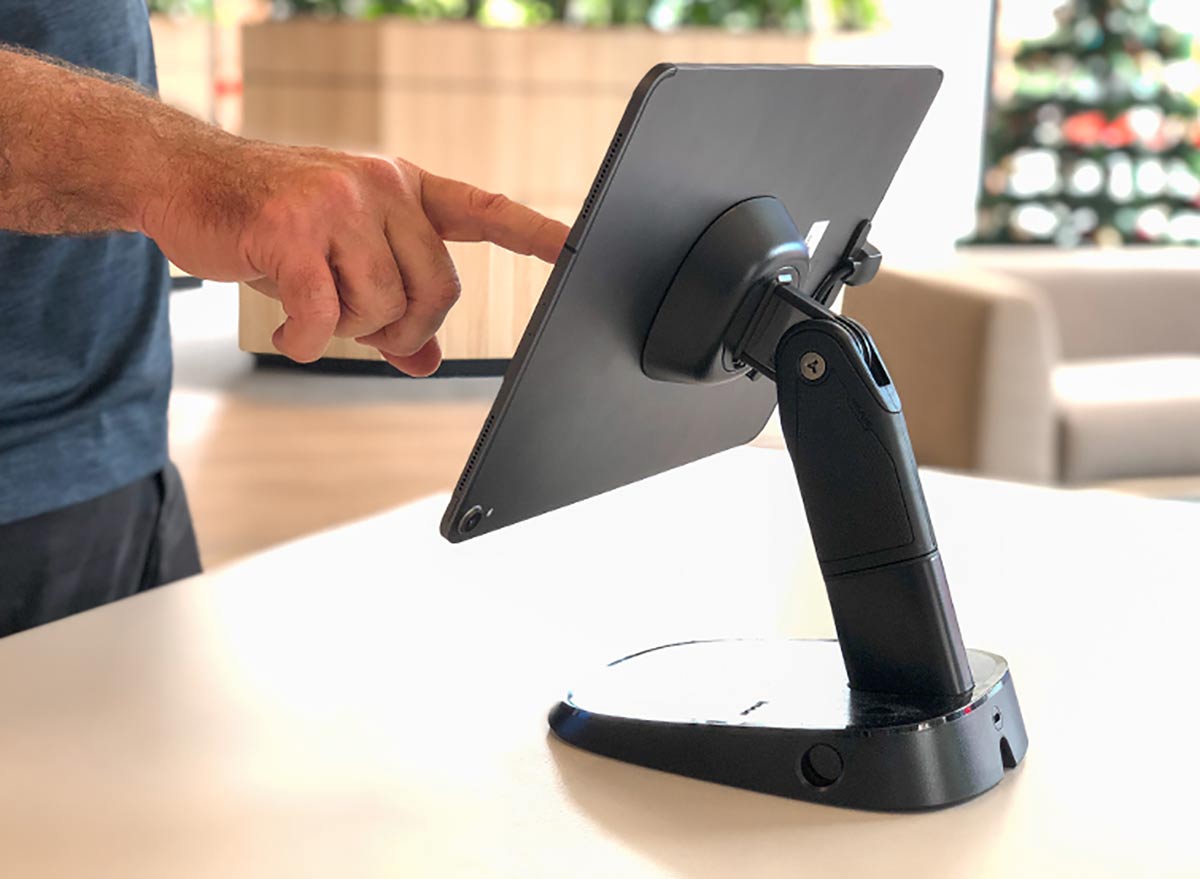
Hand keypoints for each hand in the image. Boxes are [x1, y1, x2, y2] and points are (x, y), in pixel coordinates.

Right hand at [143, 141, 568, 374]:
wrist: (183, 179)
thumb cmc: (270, 224)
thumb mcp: (340, 262)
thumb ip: (390, 310)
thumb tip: (427, 362)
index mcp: (403, 188)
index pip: (485, 210)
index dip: (534, 233)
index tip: (579, 246)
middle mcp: (380, 186)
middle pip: (439, 292)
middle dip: (404, 330)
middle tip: (362, 328)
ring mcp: (337, 201)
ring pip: (384, 308)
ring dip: (347, 331)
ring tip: (310, 306)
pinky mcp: (291, 227)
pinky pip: (322, 315)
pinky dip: (304, 340)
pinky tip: (286, 332)